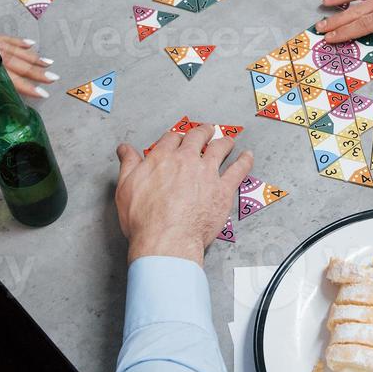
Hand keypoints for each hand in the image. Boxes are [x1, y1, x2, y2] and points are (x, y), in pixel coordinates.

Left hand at [0, 18, 54, 97]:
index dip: (22, 84)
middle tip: (53, 78)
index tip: (40, 93)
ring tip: (47, 62)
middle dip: (33, 69)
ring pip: (5, 46)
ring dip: (28, 55)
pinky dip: (13, 41)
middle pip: (8, 58)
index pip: (0, 74)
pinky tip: (25, 44)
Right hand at [114, 124, 253, 264]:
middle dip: (202, 132)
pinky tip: (247, 156)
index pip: (172, 139)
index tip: (180, 138)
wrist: (167, 240)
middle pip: (197, 137)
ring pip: (220, 148)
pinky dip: (244, 161)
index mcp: (163, 158)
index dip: (177, 137)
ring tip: (227, 140)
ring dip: (224, 141)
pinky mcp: (223, 190)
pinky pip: (238, 170)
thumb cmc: (144, 220)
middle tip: (206, 131)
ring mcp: (207, 173)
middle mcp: (187, 161)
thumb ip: (128, 164)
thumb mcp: (125, 188)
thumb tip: (124, 149)